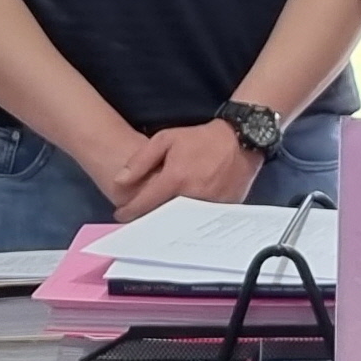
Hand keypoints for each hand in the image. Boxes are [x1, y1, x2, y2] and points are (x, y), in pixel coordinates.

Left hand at [112, 118, 260, 219]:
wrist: (241, 141)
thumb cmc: (201, 139)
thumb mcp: (165, 140)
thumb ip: (140, 161)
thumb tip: (119, 181)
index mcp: (176, 179)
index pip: (146, 203)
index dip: (130, 211)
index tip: (121, 215)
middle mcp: (193, 195)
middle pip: (164, 216)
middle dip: (151, 217)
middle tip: (143, 216)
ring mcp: (211, 205)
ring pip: (183, 221)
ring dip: (171, 220)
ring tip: (162, 217)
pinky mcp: (225, 209)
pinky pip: (203, 219)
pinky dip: (192, 218)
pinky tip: (186, 214)